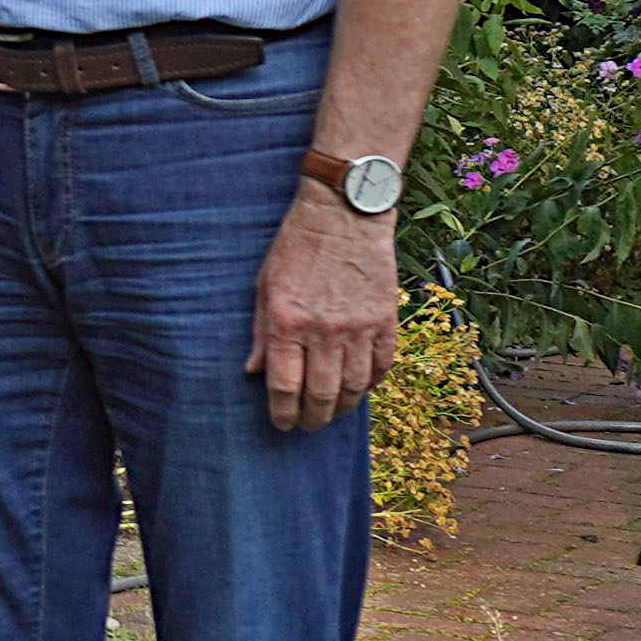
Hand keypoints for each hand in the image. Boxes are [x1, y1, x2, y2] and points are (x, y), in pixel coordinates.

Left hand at [252, 190, 399, 432]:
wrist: (344, 213)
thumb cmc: (296, 246)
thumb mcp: (264, 285)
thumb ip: (262, 331)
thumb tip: (254, 371)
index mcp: (288, 322)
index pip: (284, 385)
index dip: (282, 412)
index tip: (281, 424)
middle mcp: (324, 330)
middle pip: (322, 394)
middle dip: (313, 419)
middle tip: (307, 427)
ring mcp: (359, 326)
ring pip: (355, 386)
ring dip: (344, 407)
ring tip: (333, 413)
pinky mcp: (386, 319)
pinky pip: (382, 365)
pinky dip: (372, 383)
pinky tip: (361, 388)